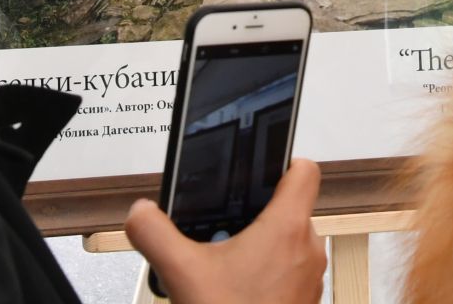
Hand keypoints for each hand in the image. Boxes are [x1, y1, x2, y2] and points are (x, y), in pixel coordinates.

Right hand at [126, 158, 325, 303]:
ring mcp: (310, 278)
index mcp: (287, 227)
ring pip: (290, 243)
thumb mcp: (181, 273)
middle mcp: (308, 248)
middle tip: (226, 228)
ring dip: (263, 248)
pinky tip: (236, 289)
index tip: (264, 167)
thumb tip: (141, 213)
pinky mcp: (306, 301)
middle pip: (290, 208)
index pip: (305, 170)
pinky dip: (268, 274)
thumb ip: (155, 234)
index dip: (285, 162)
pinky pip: (290, 273)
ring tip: (228, 263)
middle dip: (257, 215)